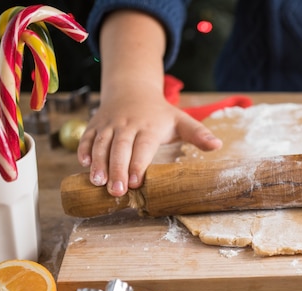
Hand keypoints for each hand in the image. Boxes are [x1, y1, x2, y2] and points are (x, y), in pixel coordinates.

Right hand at [77, 87, 221, 196]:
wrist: (131, 89)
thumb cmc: (160, 113)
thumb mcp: (181, 120)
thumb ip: (198, 134)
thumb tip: (218, 146)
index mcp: (149, 126)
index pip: (143, 146)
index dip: (138, 163)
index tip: (136, 182)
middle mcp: (127, 125)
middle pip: (120, 147)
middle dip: (117, 169)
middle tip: (116, 191)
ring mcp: (109, 125)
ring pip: (101, 143)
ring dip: (98, 163)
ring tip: (97, 182)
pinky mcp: (95, 126)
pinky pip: (87, 137)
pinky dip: (83, 150)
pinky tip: (84, 165)